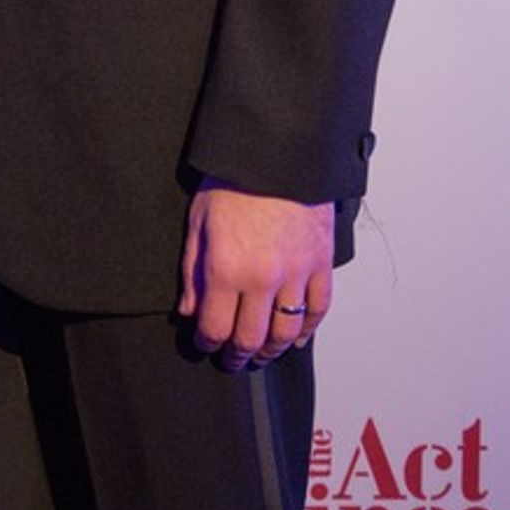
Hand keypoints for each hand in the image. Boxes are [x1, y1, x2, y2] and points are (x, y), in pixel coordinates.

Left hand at [178, 180, 333, 371]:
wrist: (277, 149)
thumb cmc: (233, 178)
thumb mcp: (199, 219)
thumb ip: (192, 270)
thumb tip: (189, 310)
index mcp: (226, 268)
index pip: (215, 328)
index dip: (207, 343)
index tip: (204, 343)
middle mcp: (263, 279)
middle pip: (251, 338)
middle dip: (238, 355)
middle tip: (232, 360)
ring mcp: (296, 273)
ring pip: (286, 332)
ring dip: (272, 350)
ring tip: (261, 353)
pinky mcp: (321, 263)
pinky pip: (318, 309)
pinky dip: (307, 329)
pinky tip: (297, 338)